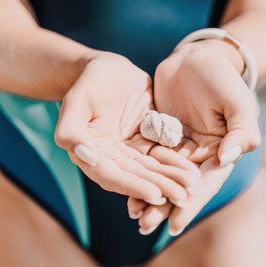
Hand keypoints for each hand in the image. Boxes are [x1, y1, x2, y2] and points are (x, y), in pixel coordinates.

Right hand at [55, 52, 201, 204]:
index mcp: (92, 154)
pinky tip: (195, 168)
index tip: (155, 195)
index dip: (133, 187)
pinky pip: (164, 152)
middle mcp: (113, 157)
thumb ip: (70, 130)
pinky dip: (178, 161)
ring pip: (154, 168)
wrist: (106, 68)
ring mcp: (132, 149)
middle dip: (161, 187)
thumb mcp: (75, 101)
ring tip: (194, 185)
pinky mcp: (149, 138)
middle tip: (184, 197)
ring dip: (173, 178)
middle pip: (138, 177)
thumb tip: (85, 157)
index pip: (112, 176)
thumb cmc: (87, 83)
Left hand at [128, 39, 260, 233]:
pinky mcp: (159, 134)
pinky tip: (123, 182)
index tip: (175, 223)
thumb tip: (229, 158)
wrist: (198, 58)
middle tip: (145, 224)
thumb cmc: (223, 79)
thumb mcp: (238, 103)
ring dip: (148, 193)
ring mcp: (177, 145)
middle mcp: (198, 154)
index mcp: (220, 152)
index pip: (205, 183)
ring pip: (161, 174)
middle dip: (164, 206)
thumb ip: (241, 131)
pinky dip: (138, 170)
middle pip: (180, 185)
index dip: (191, 204)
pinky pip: (147, 156)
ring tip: (132, 212)